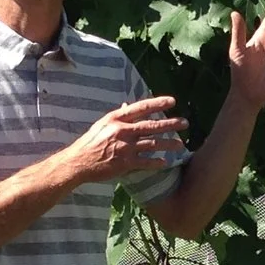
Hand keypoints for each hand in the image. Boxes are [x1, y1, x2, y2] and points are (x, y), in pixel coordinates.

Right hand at [64, 96, 186, 184]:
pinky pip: (146, 162)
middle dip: (171, 124)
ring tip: (181, 144)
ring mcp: (125, 147)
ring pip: (153, 144)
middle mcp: (123, 131)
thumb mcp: (102, 125)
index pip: (141, 107)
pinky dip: (157, 162)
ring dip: (169, 144)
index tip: (172, 101)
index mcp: (116, 119)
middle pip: (152, 126)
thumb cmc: (90, 142)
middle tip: (185, 123)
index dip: (158, 103)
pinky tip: (166, 162)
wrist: (79, 162)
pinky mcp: (126, 163)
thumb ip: (118, 117)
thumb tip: (128, 106)